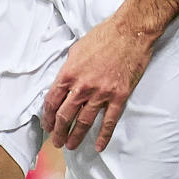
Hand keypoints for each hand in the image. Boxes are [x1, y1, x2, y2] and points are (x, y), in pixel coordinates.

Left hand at [42, 17, 153, 152]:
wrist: (131, 32)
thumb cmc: (104, 36)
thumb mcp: (77, 49)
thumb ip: (69, 69)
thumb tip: (64, 82)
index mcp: (69, 74)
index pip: (52, 101)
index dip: (47, 117)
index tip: (47, 125)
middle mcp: (82, 86)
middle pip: (65, 116)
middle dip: (58, 132)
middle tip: (56, 141)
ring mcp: (101, 93)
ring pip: (84, 122)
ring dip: (75, 137)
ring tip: (70, 146)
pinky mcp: (118, 96)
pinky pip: (109, 121)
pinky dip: (103, 136)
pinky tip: (99, 146)